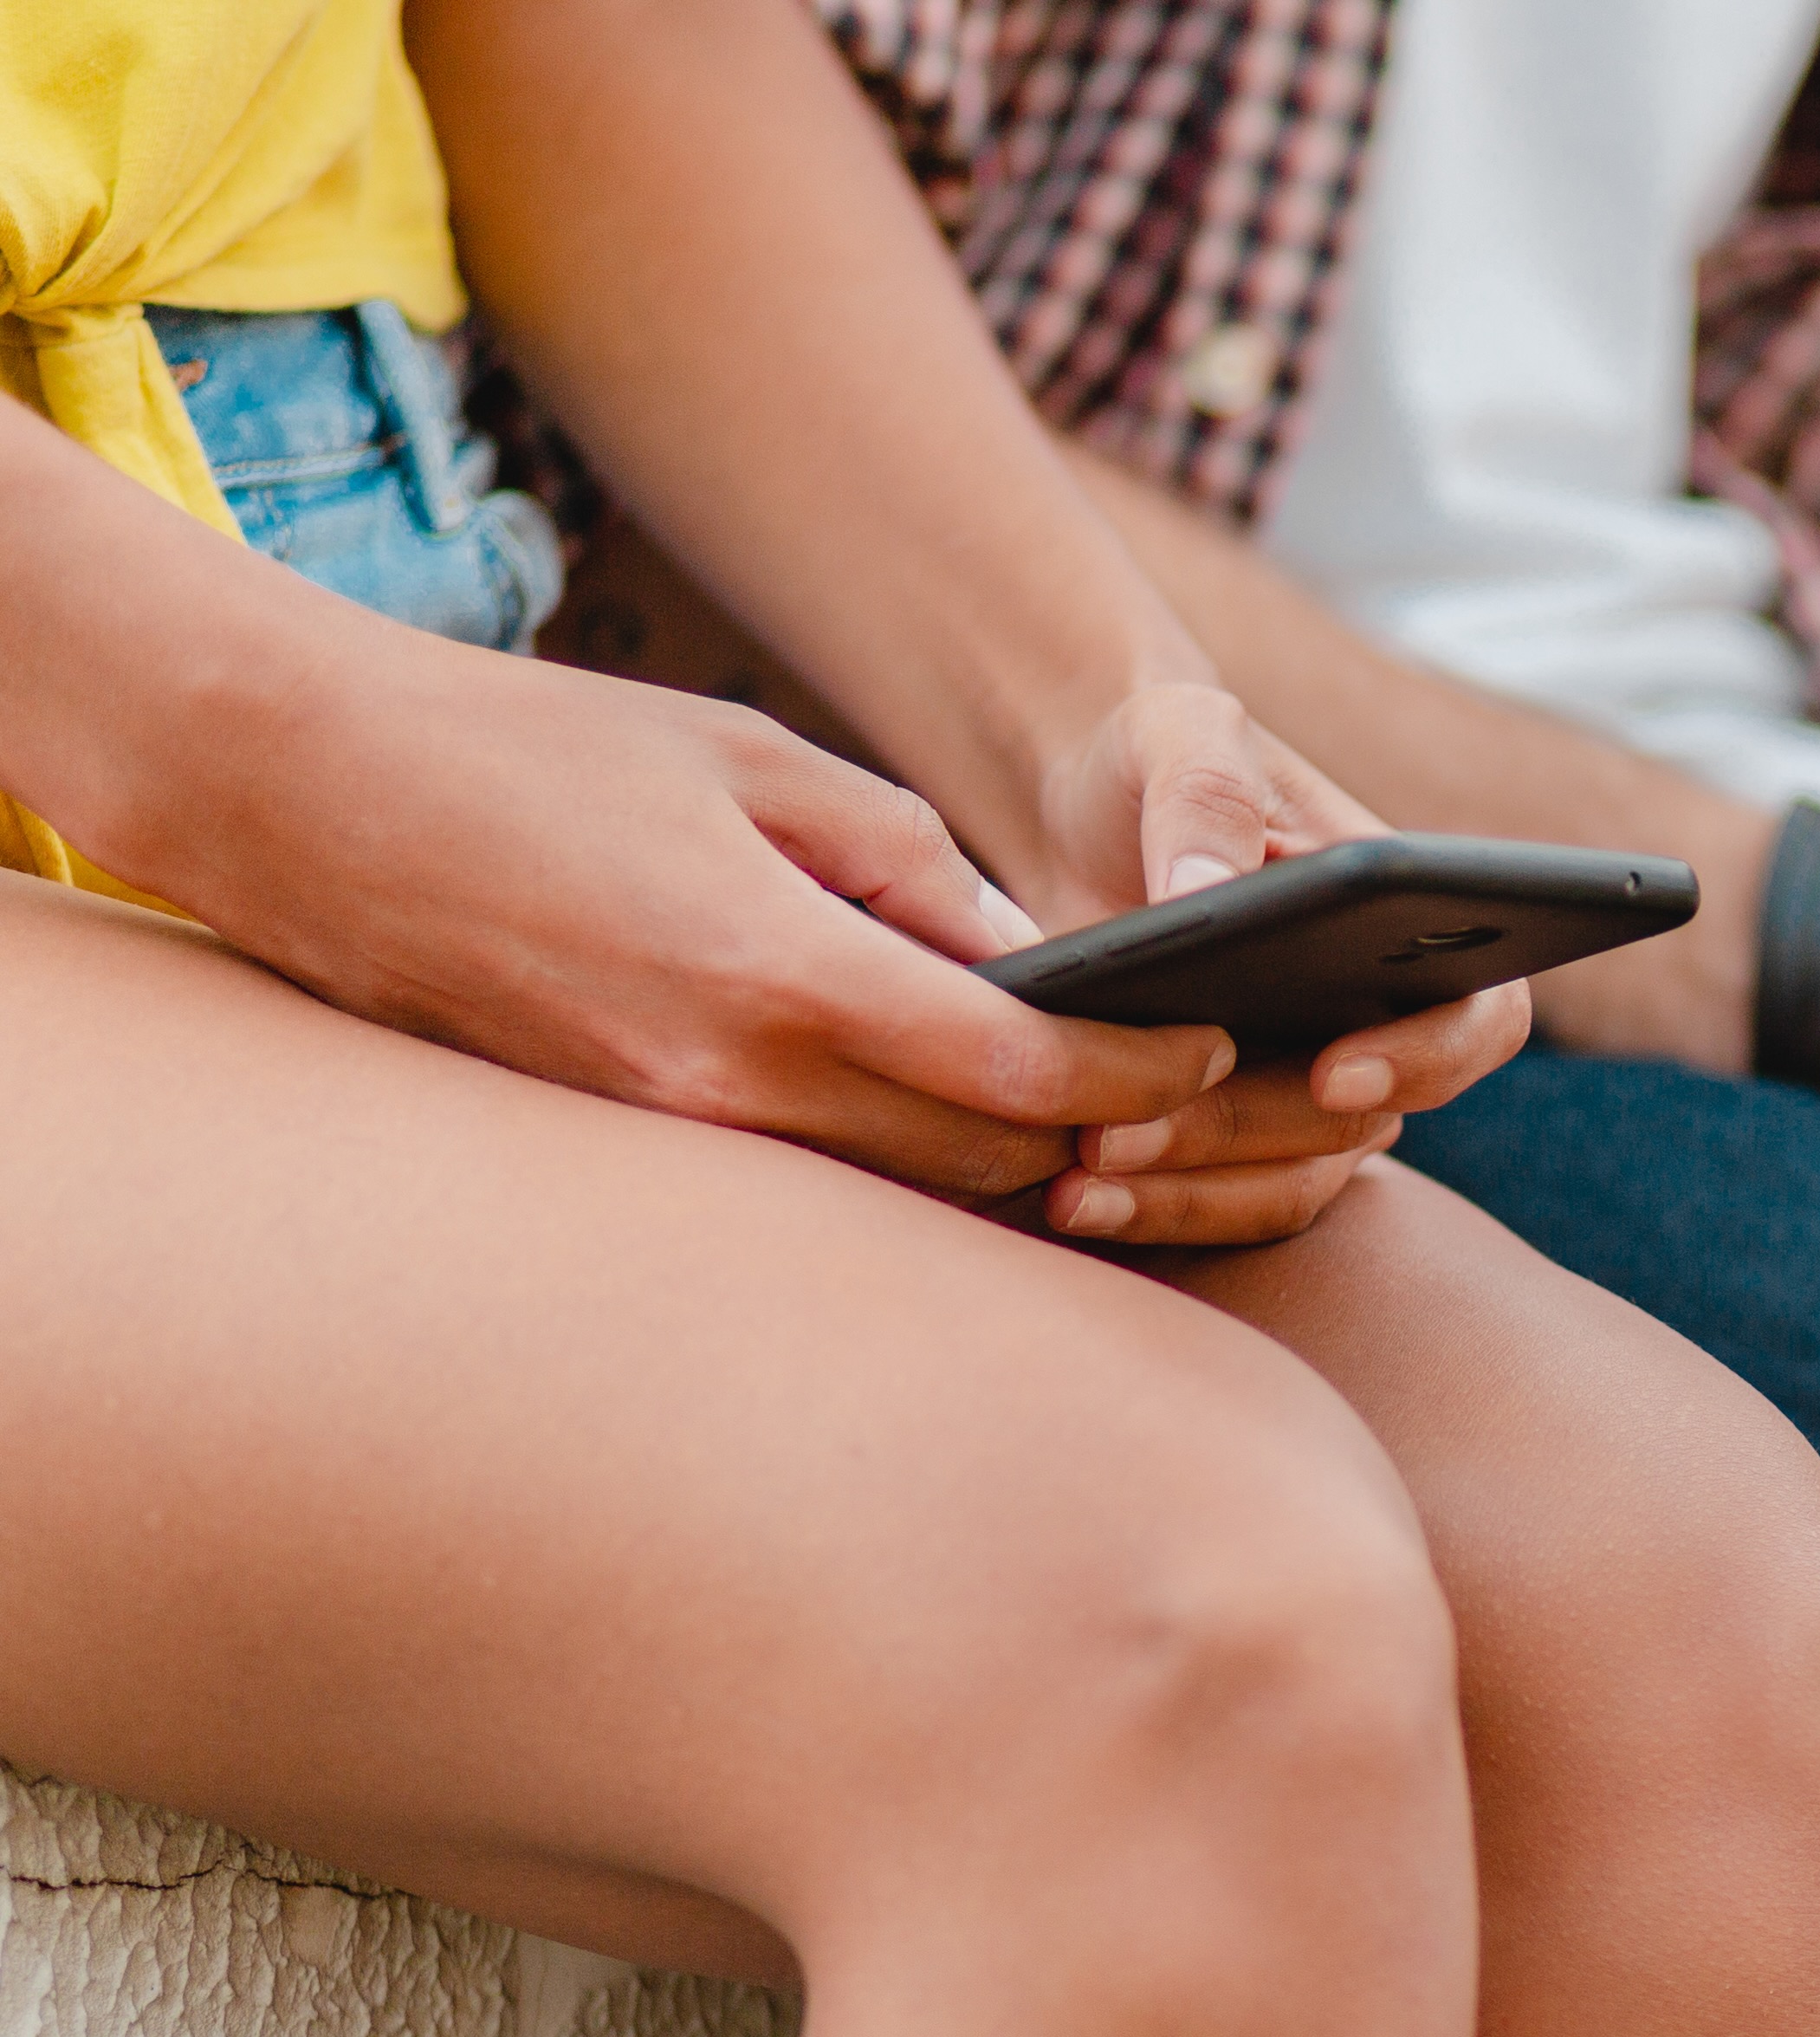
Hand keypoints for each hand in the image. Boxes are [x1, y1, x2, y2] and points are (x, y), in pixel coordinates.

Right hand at [110, 615, 1226, 1199]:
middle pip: (986, 1163)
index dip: (1143, 1074)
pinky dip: (891, 1162)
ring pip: (899, 1193)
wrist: (299, 793)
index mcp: (784, 978)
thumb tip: (1028, 956)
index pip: (1027, 1077)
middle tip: (1181, 1091)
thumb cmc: (532, 749)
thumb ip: (906, 864)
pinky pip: (801, 1184)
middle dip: (1101, 1135)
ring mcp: (665, 1137)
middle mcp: (729, 1088)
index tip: (1210, 1048)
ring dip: (1004, 1164)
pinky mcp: (618, 1150)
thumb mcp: (751, 760)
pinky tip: (939, 1116)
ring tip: (1089, 1115)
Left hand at [984, 680, 1517, 1246]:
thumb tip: (1208, 893)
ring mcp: (1309, 1093)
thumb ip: (1204, 792)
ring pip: (1291, 1183)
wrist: (1083, 816)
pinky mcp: (1235, 1139)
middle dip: (1242, 1133)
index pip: (1479, 1016)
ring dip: (1189, 1190)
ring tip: (1081, 1172)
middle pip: (1358, 1123)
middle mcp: (1383, 1024)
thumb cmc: (1160, 758)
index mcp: (1413, 927)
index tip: (1334, 1073)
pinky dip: (1154, 1211)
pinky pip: (1224, 1207)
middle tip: (1126, 1129)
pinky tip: (1069, 1197)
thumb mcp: (1180, 732)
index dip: (1427, 1058)